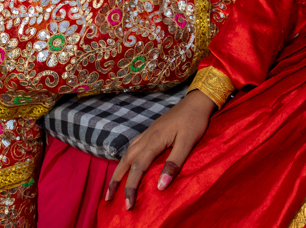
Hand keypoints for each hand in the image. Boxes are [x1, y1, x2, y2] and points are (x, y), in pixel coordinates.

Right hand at [107, 90, 215, 208]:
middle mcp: (146, 137)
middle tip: (109, 198)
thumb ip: (174, 164)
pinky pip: (133, 146)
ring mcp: (148, 133)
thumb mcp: (187, 143)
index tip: (129, 204)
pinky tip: (127, 162)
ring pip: (127, 153)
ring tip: (113, 184)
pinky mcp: (152, 131)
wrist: (196, 101)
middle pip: (126, 161)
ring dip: (119, 170)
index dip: (131, 187)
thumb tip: (160, 186)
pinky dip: (126, 158)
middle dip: (116, 180)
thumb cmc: (194, 122)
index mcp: (154, 141)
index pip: (138, 168)